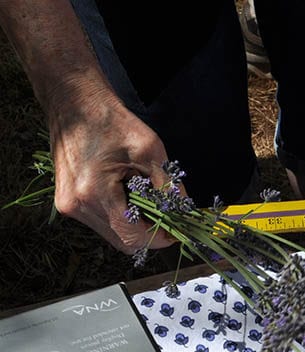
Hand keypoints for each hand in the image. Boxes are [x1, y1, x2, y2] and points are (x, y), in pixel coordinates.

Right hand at [49, 85, 177, 253]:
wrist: (74, 103)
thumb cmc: (111, 121)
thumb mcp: (150, 149)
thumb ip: (168, 185)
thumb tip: (185, 212)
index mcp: (94, 192)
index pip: (133, 236)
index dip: (160, 237)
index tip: (178, 230)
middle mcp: (76, 205)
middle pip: (122, 241)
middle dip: (149, 233)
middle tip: (168, 217)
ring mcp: (68, 205)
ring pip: (112, 234)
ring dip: (135, 225)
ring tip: (147, 198)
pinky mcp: (67, 201)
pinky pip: (102, 222)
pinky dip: (121, 216)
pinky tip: (129, 194)